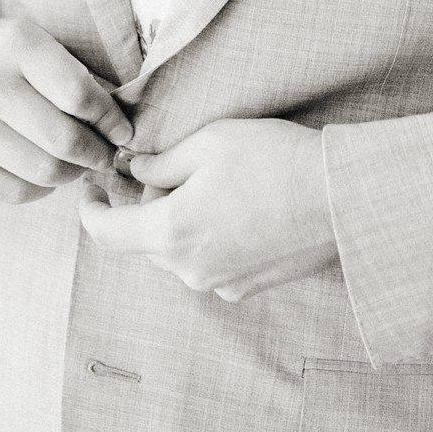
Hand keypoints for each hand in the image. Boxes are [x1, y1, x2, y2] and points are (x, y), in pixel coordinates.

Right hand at [0, 18, 130, 203]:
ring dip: (72, 173)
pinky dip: (42, 188)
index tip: (122, 131)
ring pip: (44, 172)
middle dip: (98, 153)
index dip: (110, 119)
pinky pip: (17, 192)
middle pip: (64, 140)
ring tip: (77, 162)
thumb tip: (122, 131)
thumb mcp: (40, 46)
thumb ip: (81, 80)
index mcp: (15, 42)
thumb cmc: (8, 59)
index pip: (78, 93)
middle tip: (105, 153)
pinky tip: (43, 170)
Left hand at [77, 117, 338, 300]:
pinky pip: (209, 264)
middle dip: (141, 207)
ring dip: (176, 223)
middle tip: (162, 169)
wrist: (343, 197)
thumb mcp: (208, 143)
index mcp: (170, 232)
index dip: (89, 208)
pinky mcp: (248, 288)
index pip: (105, 232)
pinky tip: (236, 209)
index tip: (90, 185)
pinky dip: (207, 239)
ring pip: (176, 253)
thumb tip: (133, 172)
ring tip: (209, 184)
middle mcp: (189, 270)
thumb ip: (160, 164)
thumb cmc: (274, 160)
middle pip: (142, 242)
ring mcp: (220, 284)